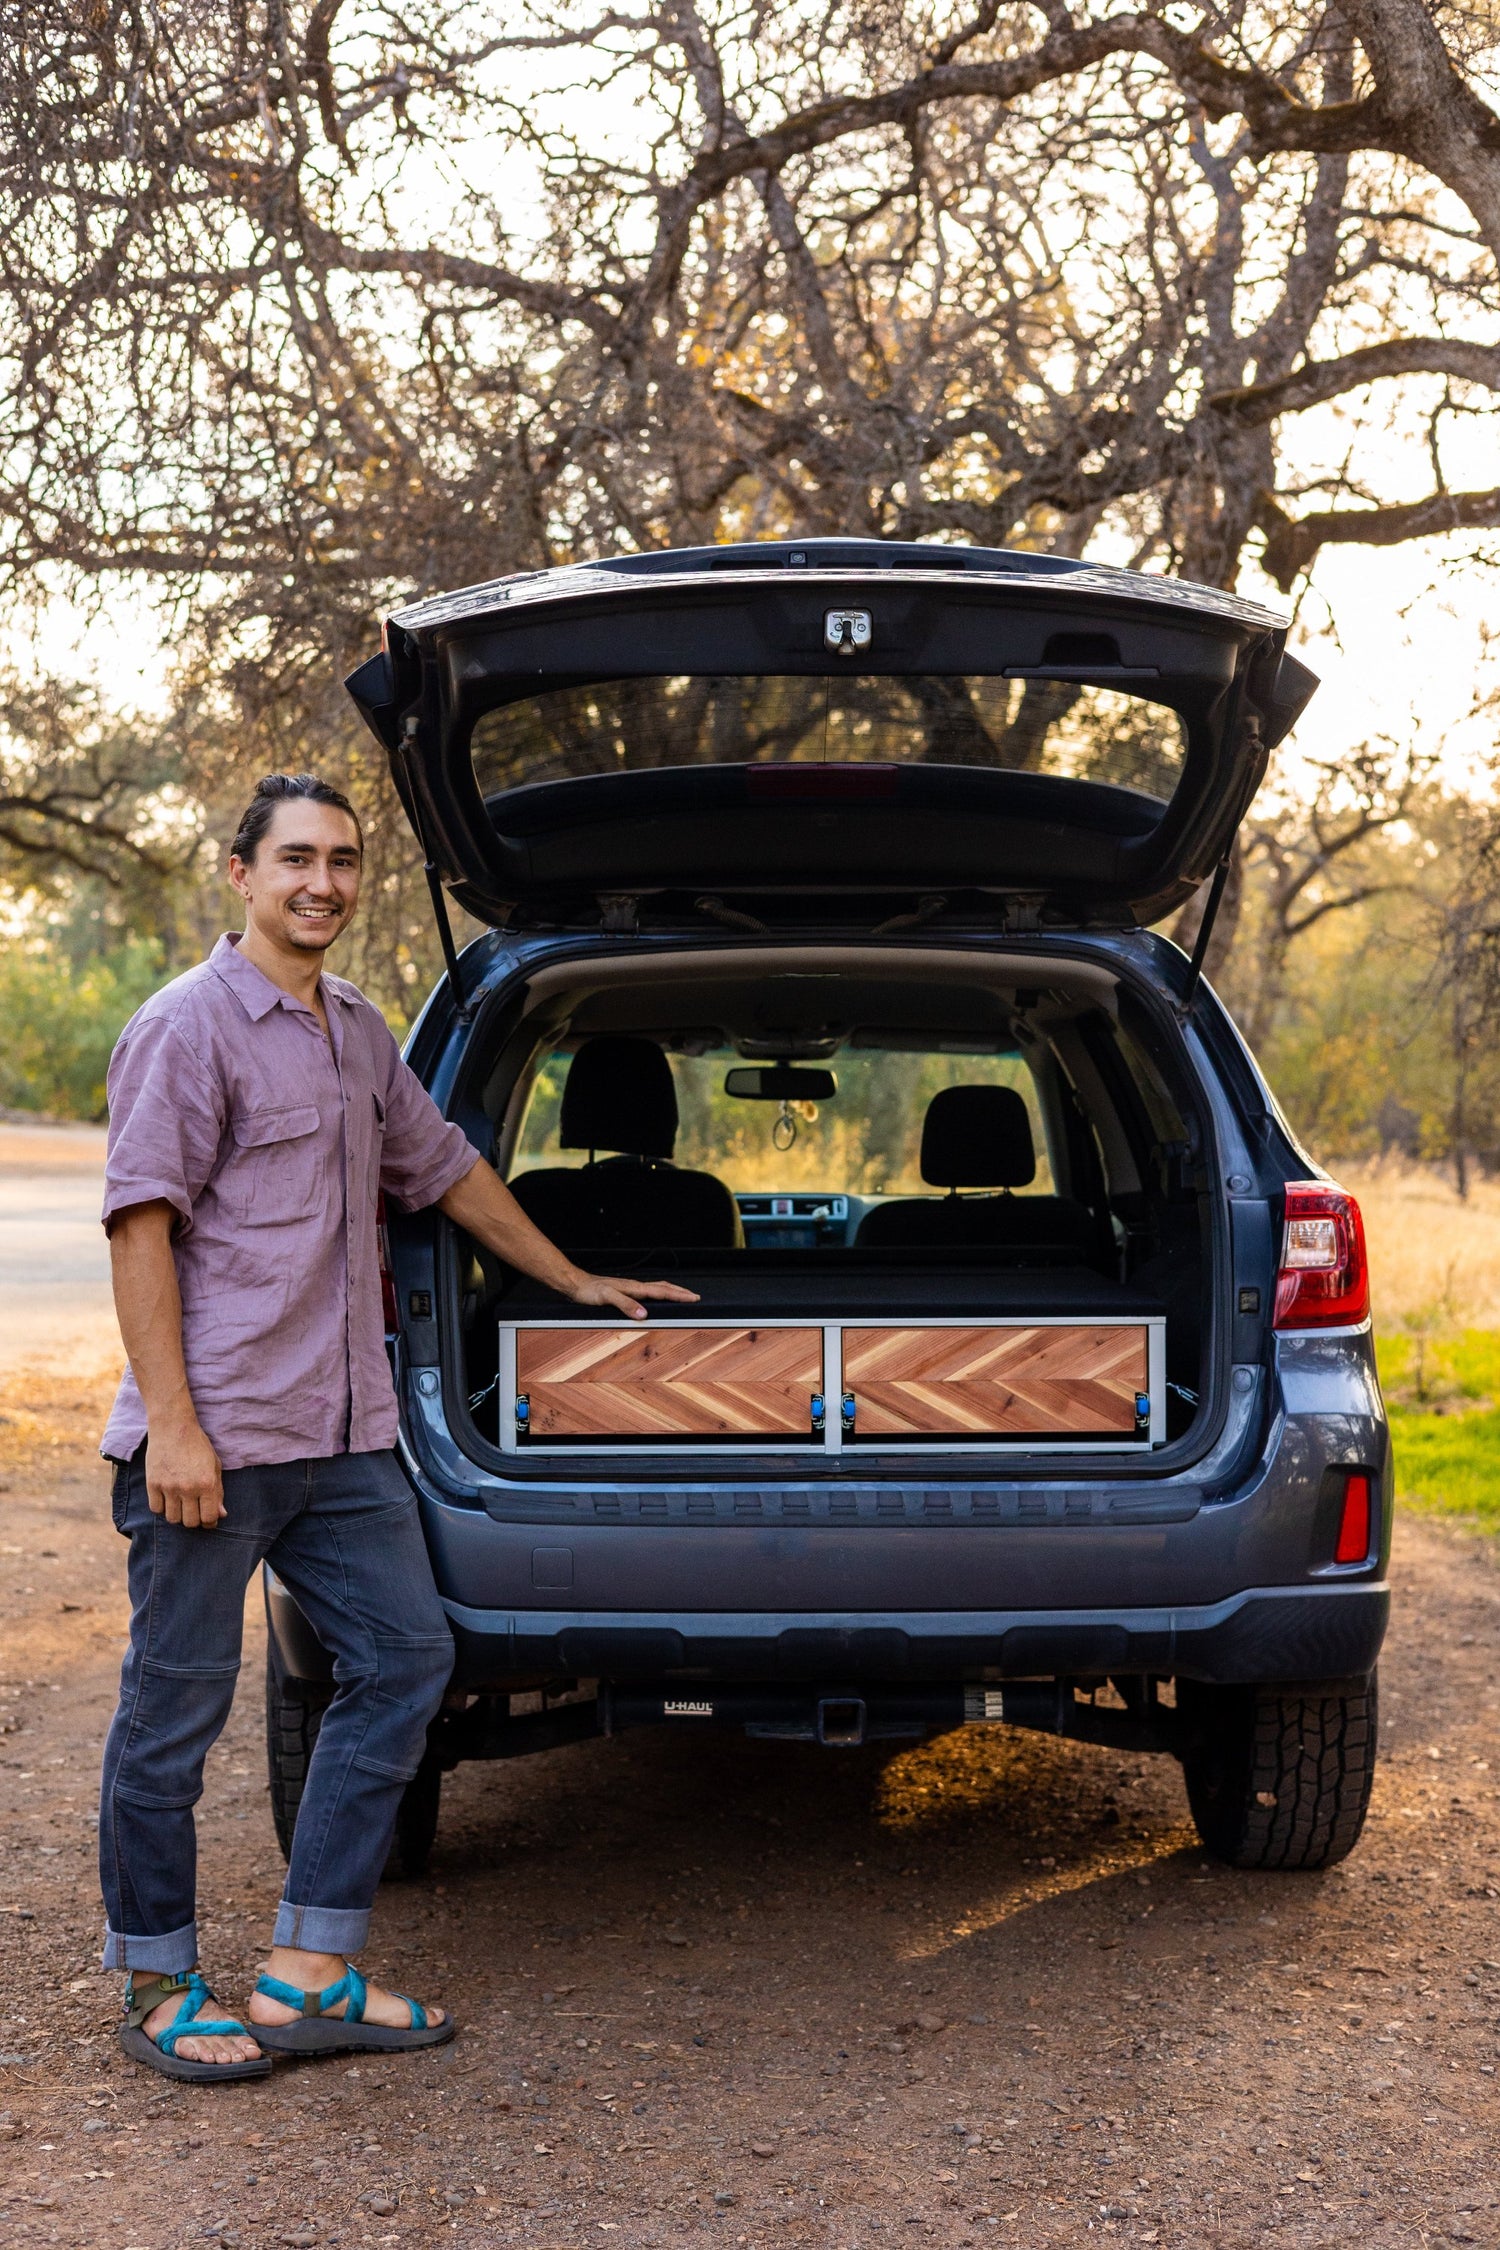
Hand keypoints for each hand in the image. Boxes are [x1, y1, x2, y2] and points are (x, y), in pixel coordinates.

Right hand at [145, 1416, 225, 1528]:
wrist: (173, 1427)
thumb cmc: (197, 1445)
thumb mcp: (214, 1466)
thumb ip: (218, 1492)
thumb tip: (221, 1514)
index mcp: (207, 1483)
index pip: (209, 1517)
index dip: (210, 1521)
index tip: (208, 1518)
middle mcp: (188, 1488)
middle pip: (190, 1522)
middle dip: (194, 1520)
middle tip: (194, 1510)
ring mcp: (169, 1487)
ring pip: (172, 1519)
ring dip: (178, 1515)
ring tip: (180, 1504)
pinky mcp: (152, 1483)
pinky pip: (156, 1509)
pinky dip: (162, 1507)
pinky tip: (167, 1498)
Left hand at [563, 1272, 700, 1320]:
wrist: (577, 1284)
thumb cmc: (589, 1291)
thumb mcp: (606, 1298)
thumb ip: (625, 1305)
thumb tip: (644, 1314)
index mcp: (634, 1288)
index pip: (662, 1291)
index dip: (679, 1295)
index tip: (694, 1298)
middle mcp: (635, 1286)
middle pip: (663, 1287)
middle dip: (680, 1292)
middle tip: (695, 1297)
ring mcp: (630, 1288)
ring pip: (657, 1288)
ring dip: (671, 1291)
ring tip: (682, 1295)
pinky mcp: (625, 1291)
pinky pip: (648, 1292)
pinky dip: (659, 1293)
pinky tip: (657, 1298)